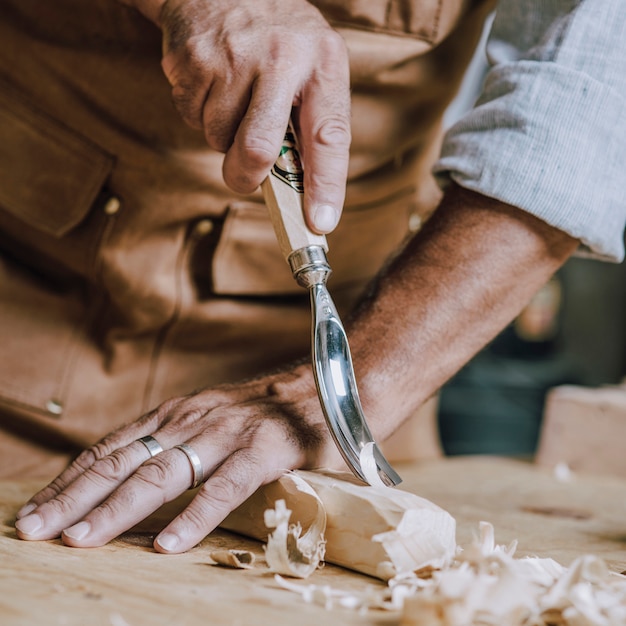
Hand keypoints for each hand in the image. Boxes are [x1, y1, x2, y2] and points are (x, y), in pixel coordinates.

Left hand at [15, 364, 343, 552]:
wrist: (319, 391)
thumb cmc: (258, 415)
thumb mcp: (203, 419)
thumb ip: (170, 442)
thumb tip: (127, 477)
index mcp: (173, 414)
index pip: (110, 448)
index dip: (71, 480)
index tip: (38, 509)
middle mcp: (190, 420)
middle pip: (123, 462)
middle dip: (75, 497)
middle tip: (35, 529)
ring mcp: (225, 435)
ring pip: (163, 474)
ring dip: (118, 508)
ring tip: (82, 539)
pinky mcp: (262, 451)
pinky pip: (224, 487)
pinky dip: (195, 515)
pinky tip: (168, 545)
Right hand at [157, 0, 350, 233]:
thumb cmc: (276, 39)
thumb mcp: (312, 65)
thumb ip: (312, 122)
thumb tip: (304, 194)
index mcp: (322, 62)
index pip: (329, 136)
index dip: (325, 186)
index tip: (320, 223)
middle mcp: (280, 57)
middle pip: (257, 149)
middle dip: (246, 175)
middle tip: (244, 176)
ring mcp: (232, 56)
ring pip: (218, 137)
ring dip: (222, 135)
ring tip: (233, 98)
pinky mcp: (192, 59)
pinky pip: (191, 117)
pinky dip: (200, 113)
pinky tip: (211, 83)